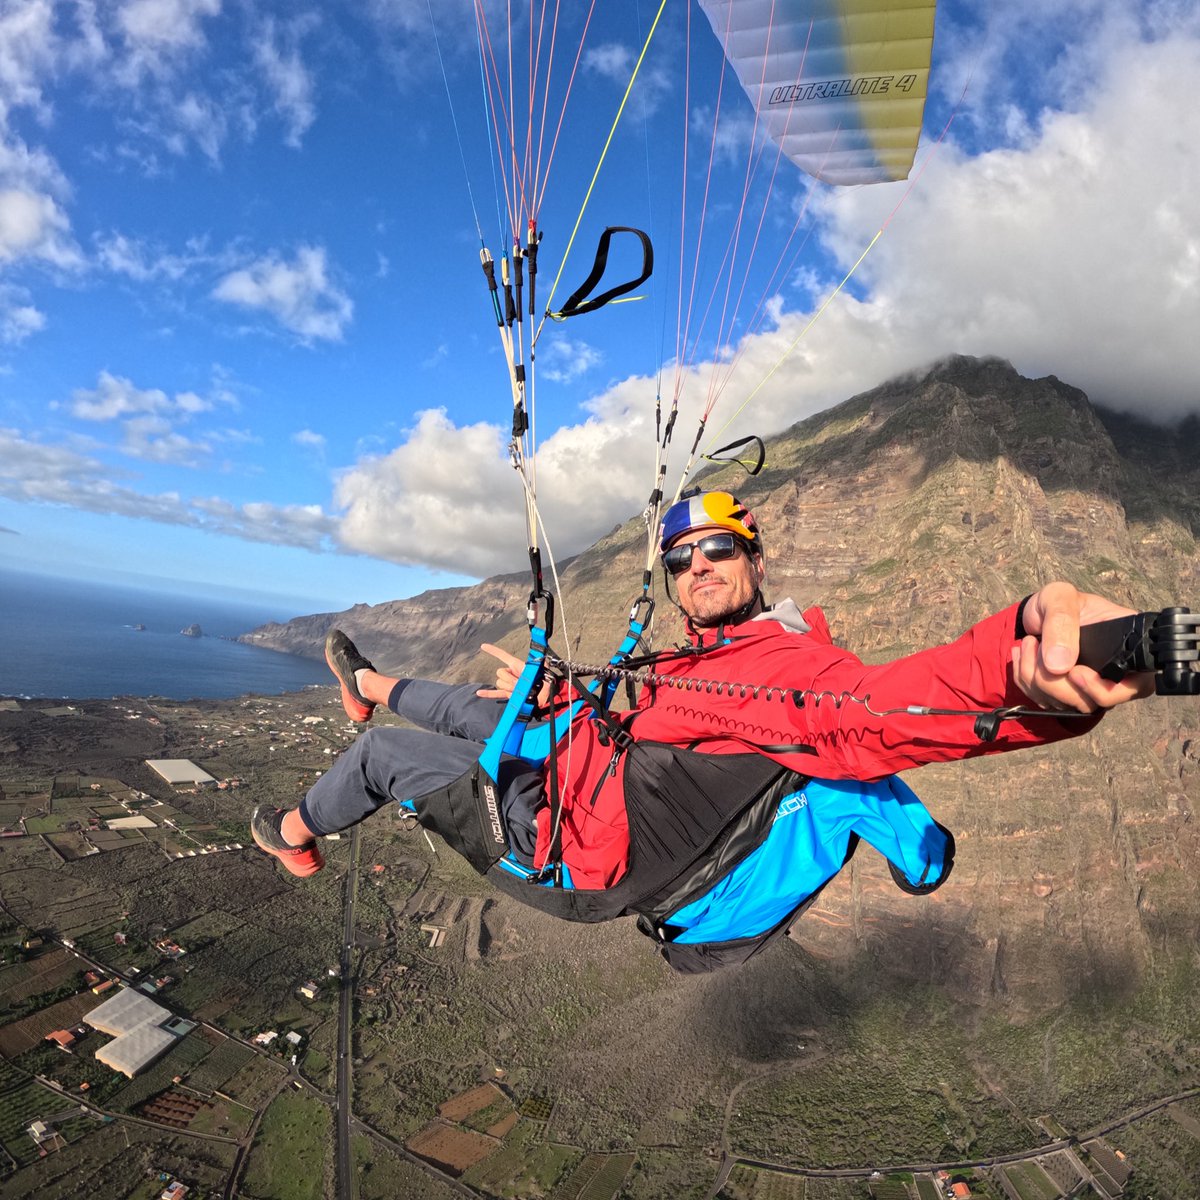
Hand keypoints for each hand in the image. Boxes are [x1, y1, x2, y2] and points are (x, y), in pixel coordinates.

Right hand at [475, 643, 552, 707]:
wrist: (543, 696)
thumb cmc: (544, 682)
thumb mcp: (542, 669)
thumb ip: (540, 662)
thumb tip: (542, 655)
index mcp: (517, 665)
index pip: (503, 655)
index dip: (493, 651)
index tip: (483, 646)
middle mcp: (511, 673)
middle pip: (500, 672)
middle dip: (509, 679)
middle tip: (519, 683)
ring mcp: (509, 684)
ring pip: (499, 683)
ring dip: (508, 687)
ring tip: (519, 690)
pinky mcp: (508, 694)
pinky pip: (495, 693)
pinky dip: (487, 694)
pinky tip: (479, 693)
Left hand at [1013, 582, 1155, 712]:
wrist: (1037, 613)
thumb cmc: (1058, 602)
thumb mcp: (1060, 597)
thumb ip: (1061, 622)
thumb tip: (1060, 667)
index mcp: (1128, 648)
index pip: (1137, 686)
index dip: (1106, 689)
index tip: (1074, 672)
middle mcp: (1115, 675)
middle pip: (1093, 703)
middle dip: (1056, 682)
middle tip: (1038, 646)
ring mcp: (1089, 689)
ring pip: (1066, 706)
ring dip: (1035, 678)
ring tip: (1029, 643)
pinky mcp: (1064, 696)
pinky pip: (1044, 702)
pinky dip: (1025, 681)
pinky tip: (1024, 655)